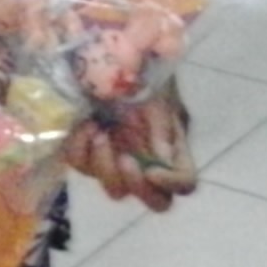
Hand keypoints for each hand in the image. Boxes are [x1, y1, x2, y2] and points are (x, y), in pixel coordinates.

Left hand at [65, 93, 196, 212]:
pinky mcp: (89, 157)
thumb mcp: (157, 97)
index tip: (152, 170)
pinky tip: (85, 126)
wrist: (108, 65)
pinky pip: (81, 165)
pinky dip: (81, 149)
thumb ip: (162, 126)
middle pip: (156, 201)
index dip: (172, 183)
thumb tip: (162, 159)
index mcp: (173, 151)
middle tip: (125, 159)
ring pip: (115, 190)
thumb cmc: (142, 80)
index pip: (185, 183)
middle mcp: (149, 165)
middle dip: (139, 186)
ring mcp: (119, 165)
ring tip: (99, 132)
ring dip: (105, 165)